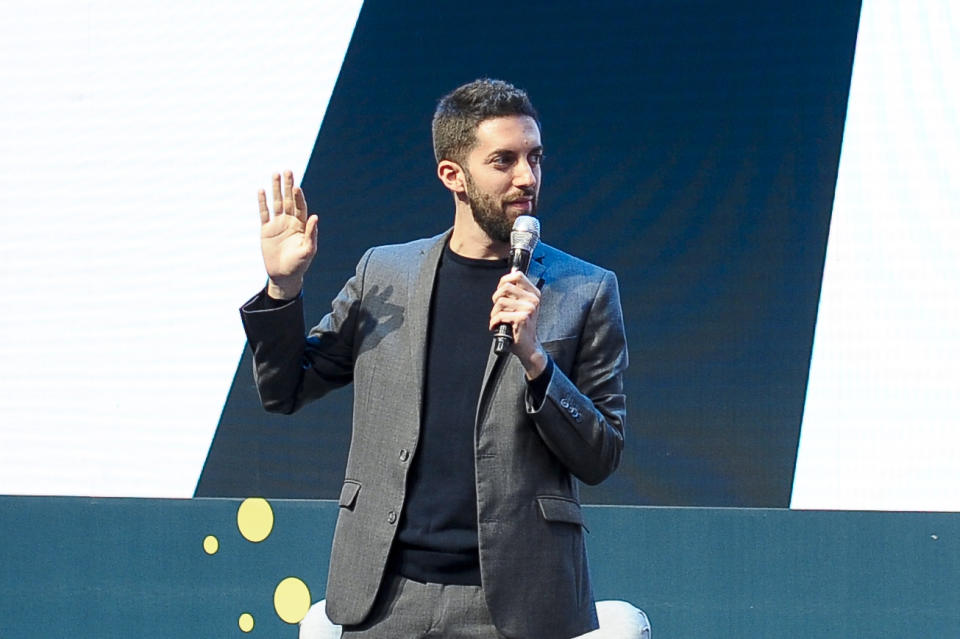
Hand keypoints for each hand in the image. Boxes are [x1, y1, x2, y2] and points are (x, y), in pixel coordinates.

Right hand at [258, 170, 317, 299]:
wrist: (284, 276)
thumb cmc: (299, 264)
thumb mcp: (308, 250)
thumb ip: (311, 233)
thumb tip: (315, 216)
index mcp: (301, 225)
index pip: (300, 207)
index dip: (298, 197)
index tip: (296, 187)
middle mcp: (290, 222)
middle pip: (288, 200)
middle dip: (287, 186)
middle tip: (287, 170)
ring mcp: (277, 224)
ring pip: (276, 203)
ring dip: (275, 189)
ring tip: (275, 174)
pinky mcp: (266, 230)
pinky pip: (264, 213)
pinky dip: (262, 202)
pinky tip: (261, 190)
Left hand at [489, 271, 547, 378]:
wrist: (529, 346)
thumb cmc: (522, 327)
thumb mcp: (522, 306)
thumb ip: (516, 292)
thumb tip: (506, 279)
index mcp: (534, 293)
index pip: (517, 275)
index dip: (504, 281)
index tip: (500, 292)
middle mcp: (533, 299)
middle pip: (506, 287)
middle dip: (496, 298)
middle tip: (497, 309)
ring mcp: (529, 309)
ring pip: (500, 302)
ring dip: (494, 312)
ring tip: (497, 319)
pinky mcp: (522, 318)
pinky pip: (500, 315)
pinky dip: (494, 322)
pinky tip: (496, 326)